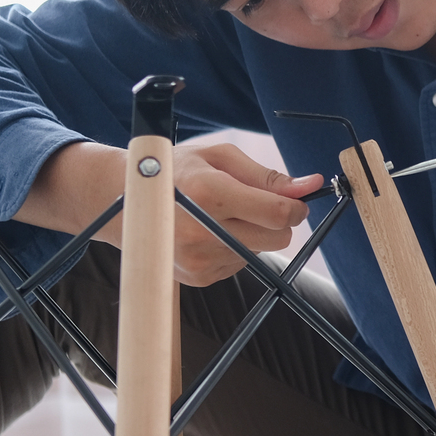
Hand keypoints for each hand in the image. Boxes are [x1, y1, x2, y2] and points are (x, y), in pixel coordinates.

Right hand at [164, 143, 322, 285]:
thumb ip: (268, 175)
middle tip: (256, 203)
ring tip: (219, 215)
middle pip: (277, 238)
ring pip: (260, 252)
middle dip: (277, 221)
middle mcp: (202, 232)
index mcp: (209, 194)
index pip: (277, 214)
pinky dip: (234, 247)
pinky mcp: (199, 277)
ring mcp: (199, 259)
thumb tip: (311, 185)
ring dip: (252, 234)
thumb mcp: (220, 158)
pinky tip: (209, 232)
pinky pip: (240, 263)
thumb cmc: (177, 172)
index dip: (296, 207)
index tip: (295, 200)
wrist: (124, 201)